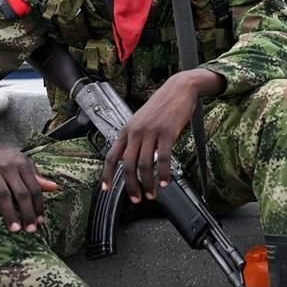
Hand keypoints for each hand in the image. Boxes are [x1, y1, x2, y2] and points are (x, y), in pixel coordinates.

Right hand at [0, 132, 57, 232]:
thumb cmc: (3, 158)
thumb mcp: (22, 163)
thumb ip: (36, 176)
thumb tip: (54, 188)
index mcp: (23, 164)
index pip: (34, 188)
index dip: (38, 205)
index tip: (40, 221)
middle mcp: (9, 168)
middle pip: (21, 193)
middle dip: (27, 213)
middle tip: (30, 229)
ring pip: (4, 195)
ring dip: (10, 213)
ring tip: (15, 228)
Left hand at [100, 68, 225, 203]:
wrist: (179, 88)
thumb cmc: (162, 104)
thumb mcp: (141, 120)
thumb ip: (133, 138)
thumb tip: (124, 158)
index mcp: (127, 129)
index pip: (111, 155)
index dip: (107, 174)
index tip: (106, 189)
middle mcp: (136, 131)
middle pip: (127, 165)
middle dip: (131, 185)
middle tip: (137, 198)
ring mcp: (151, 131)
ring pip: (145, 164)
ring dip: (148, 183)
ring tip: (152, 193)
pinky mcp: (167, 132)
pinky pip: (163, 158)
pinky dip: (163, 173)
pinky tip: (164, 182)